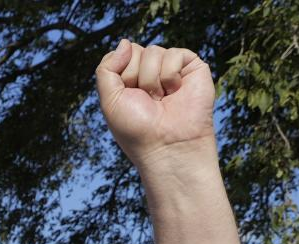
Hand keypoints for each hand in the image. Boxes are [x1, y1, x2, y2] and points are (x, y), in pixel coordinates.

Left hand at [95, 40, 214, 165]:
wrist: (166, 146)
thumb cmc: (137, 129)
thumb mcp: (110, 100)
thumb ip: (106, 69)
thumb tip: (125, 42)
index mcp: (131, 78)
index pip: (122, 54)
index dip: (122, 74)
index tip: (128, 97)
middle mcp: (152, 71)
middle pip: (136, 51)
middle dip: (135, 76)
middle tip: (147, 100)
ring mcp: (172, 68)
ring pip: (153, 51)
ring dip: (151, 80)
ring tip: (161, 99)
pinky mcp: (192, 67)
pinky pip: (174, 54)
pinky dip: (170, 75)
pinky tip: (175, 92)